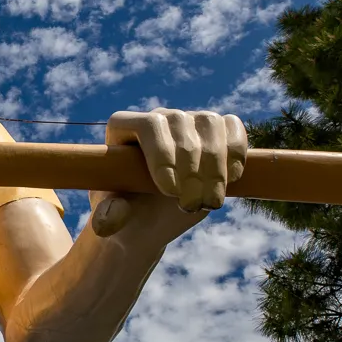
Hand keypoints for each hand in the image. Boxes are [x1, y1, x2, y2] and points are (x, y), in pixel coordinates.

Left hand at [90, 108, 247, 239]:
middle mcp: (158, 117)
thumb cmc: (125, 211)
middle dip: (191, 171)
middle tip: (189, 206)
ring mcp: (188, 120)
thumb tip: (106, 224)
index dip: (162, 155)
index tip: (170, 191)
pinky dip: (236, 153)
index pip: (148, 126)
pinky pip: (233, 127)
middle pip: (181, 126)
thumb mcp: (112, 214)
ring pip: (211, 124)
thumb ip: (109, 214)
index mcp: (124, 127)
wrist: (148, 218)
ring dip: (216, 166)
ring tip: (209, 201)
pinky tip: (232, 180)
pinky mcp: (215, 130)